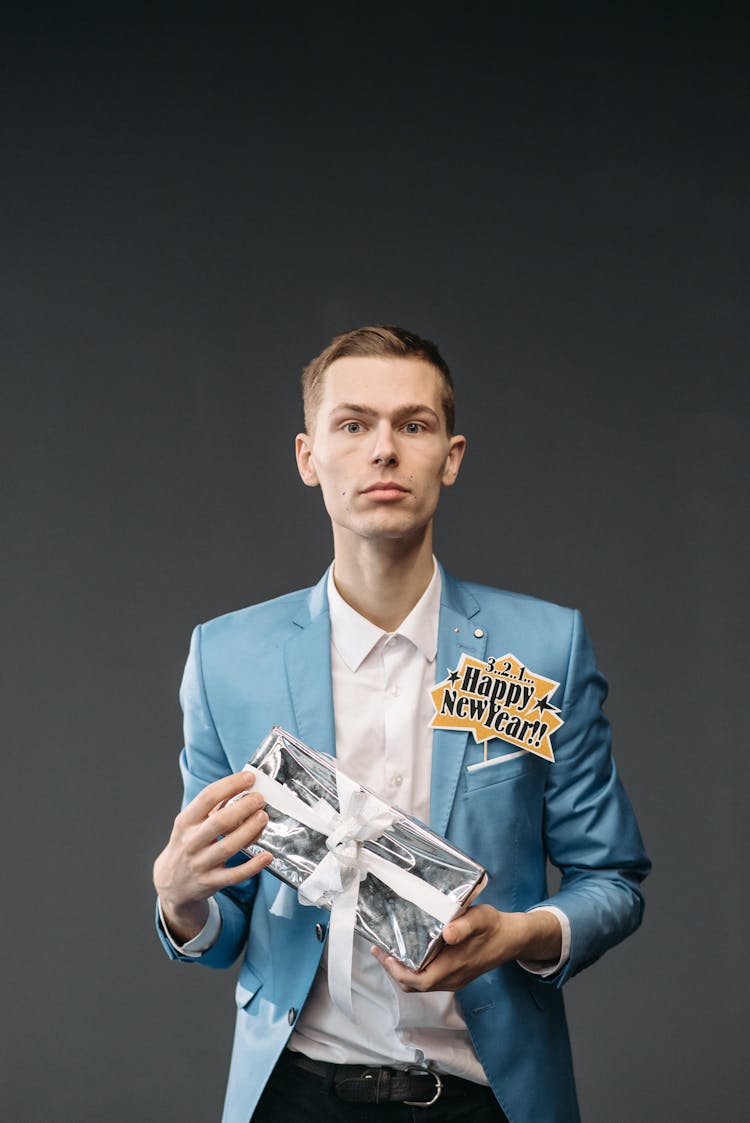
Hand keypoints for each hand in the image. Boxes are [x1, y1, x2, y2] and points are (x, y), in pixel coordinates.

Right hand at [153, 771, 272, 942]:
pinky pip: (234, 875)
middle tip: (260, 798)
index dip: (230, 785)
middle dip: (243, 807)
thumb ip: (214, 807)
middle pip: (219, 821)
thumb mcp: (191, 824)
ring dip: (249, 830)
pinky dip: (252, 866)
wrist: (171, 882)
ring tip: (263, 817)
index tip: (249, 778)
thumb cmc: (187, 845)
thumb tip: (244, 787)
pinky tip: (267, 856)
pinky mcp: (211, 882)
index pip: (207, 797)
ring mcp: (200, 864)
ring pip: (228, 846)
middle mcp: (191, 842)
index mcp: (185, 822)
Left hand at [370, 905, 561, 991]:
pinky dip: (414, 968)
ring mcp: (454, 979)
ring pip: (421, 983)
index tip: (384, 954)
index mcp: (454, 968)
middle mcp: (451, 979)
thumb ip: (463, 925)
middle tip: (379, 949)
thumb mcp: (480, 919)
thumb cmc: (494, 927)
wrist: (512, 938)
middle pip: (415, 985)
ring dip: (402, 970)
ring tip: (388, 949)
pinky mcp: (456, 974)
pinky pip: (429, 978)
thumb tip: (447, 933)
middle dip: (394, 971)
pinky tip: (409, 951)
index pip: (419, 981)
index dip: (398, 972)